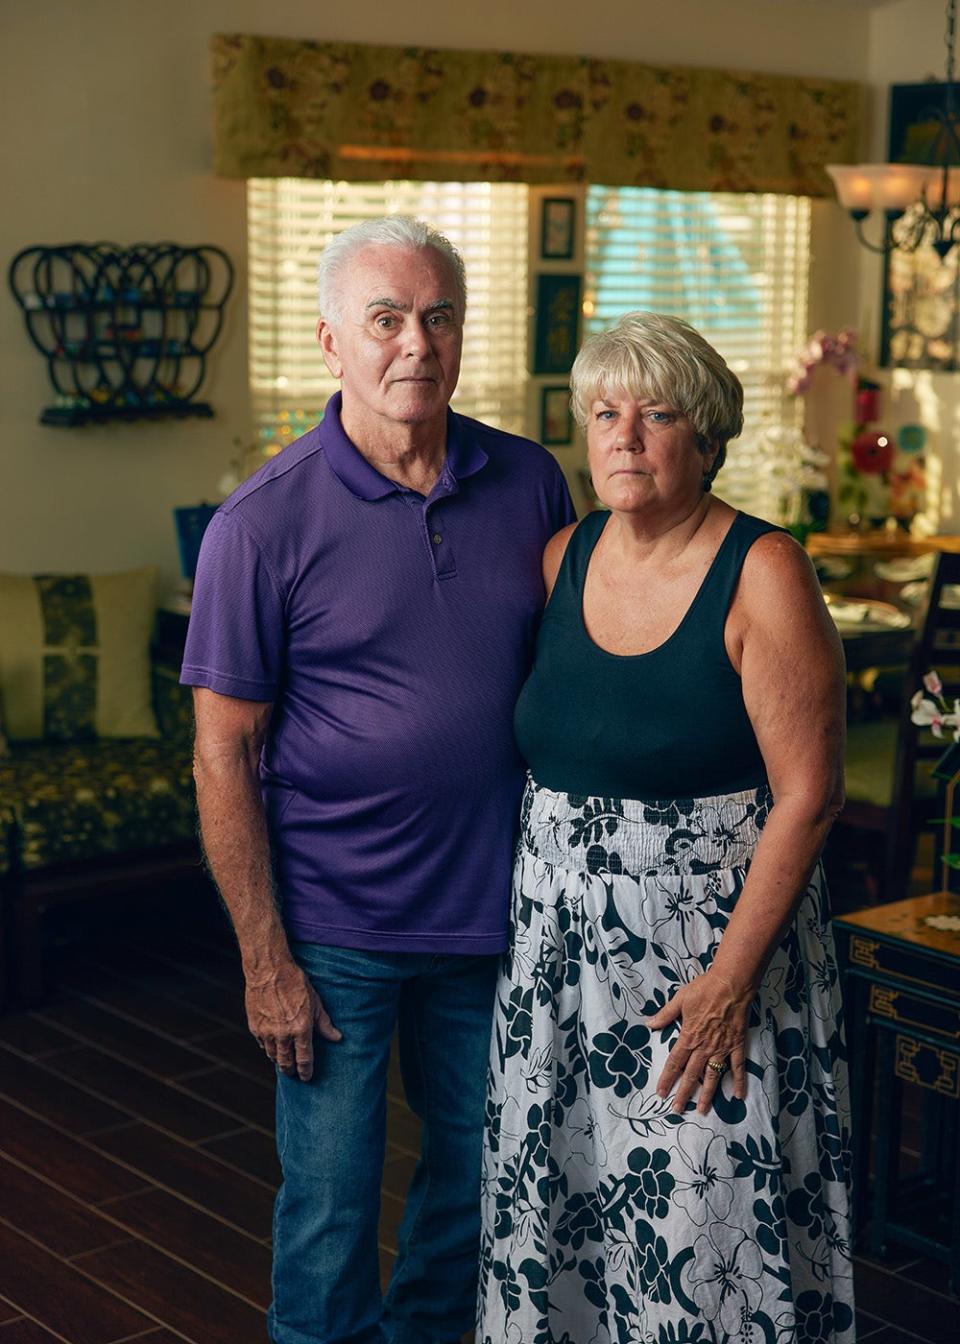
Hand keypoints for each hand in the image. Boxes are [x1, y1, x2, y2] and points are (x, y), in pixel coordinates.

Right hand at [245, 958, 340, 1080]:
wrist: (268, 970)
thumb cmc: (294, 983)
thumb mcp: (314, 1001)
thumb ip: (324, 1023)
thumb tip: (337, 1037)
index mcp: (301, 1029)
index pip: (304, 1059)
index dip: (306, 1072)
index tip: (307, 1077)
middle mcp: (283, 1034)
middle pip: (286, 1063)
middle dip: (291, 1070)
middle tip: (294, 1072)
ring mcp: (267, 1032)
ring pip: (273, 1056)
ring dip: (279, 1059)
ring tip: (284, 1059)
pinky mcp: (255, 1028)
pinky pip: (262, 1045)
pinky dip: (268, 1047)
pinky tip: (273, 1043)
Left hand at [646, 970, 751, 1114]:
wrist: (731, 984)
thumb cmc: (704, 989)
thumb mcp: (680, 999)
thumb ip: (665, 1015)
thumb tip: (649, 1024)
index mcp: (688, 1037)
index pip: (674, 1063)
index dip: (667, 1079)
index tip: (661, 1093)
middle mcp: (704, 1047)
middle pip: (692, 1075)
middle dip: (683, 1093)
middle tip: (677, 1110)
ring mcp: (722, 1048)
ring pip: (713, 1076)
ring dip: (707, 1095)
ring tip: (701, 1110)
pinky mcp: (737, 1045)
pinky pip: (737, 1067)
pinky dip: (739, 1082)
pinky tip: (738, 1096)